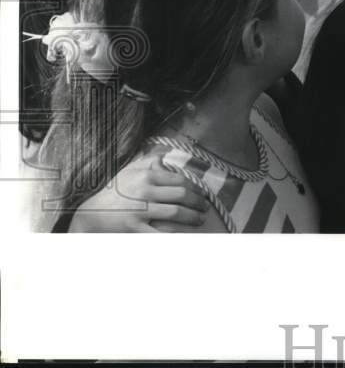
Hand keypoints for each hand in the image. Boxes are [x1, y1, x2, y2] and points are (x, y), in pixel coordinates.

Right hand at [68, 157, 208, 232]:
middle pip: (182, 195)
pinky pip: (162, 232)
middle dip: (198, 202)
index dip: (196, 188)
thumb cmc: (112, 192)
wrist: (89, 214)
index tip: (203, 194)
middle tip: (205, 208)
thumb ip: (147, 163)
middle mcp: (144, 189)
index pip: (180, 179)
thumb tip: (165, 158)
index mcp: (146, 175)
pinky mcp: (134, 228)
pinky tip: (186, 235)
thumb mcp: (128, 172)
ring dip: (192, 217)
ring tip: (199, 220)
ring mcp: (140, 209)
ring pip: (176, 212)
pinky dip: (177, 235)